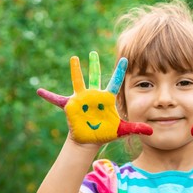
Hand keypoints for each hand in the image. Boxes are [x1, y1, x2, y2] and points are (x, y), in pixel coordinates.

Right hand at [37, 51, 152, 143]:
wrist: (91, 139)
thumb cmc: (107, 132)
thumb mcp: (123, 130)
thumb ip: (137, 128)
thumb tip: (153, 130)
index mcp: (107, 98)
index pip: (115, 81)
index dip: (119, 71)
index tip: (125, 59)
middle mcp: (94, 95)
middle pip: (95, 76)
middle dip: (94, 64)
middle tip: (93, 52)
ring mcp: (81, 99)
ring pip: (78, 81)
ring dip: (75, 71)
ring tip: (73, 58)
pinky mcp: (71, 106)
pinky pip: (57, 100)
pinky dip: (49, 96)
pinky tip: (39, 91)